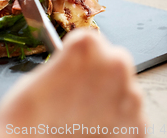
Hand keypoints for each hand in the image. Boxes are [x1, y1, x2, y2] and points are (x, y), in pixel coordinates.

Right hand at [0, 30, 145, 136]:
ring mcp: (130, 98)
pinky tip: (92, 127)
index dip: (78, 54)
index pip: (91, 39)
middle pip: (113, 59)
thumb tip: (69, 67)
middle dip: (99, 72)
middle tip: (76, 90)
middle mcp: (114, 67)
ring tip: (82, 113)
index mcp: (86, 48)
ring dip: (109, 95)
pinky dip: (116, 119)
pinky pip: (130, 114)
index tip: (72, 63)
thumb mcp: (33, 80)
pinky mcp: (138, 127)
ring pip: (125, 87)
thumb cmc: (28, 122)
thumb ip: (61, 66)